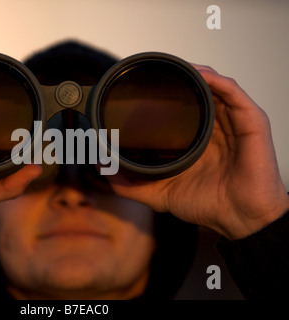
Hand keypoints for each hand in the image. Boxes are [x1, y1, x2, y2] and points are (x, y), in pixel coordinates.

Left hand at [107, 65, 288, 239]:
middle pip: (195, 91)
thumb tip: (102, 168)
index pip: (179, 106)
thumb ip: (130, 184)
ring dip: (194, 72)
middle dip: (176, 77)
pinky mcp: (250, 122)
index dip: (162, 93)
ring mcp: (232, 121)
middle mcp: (214, 126)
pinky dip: (215, 80)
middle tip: (153, 71)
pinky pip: (233, 92)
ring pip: (213, 85)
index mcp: (196, 138)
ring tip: (172, 66)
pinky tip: (198, 75)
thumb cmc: (206, 205)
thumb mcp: (159, 193)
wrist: (238, 219)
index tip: (139, 85)